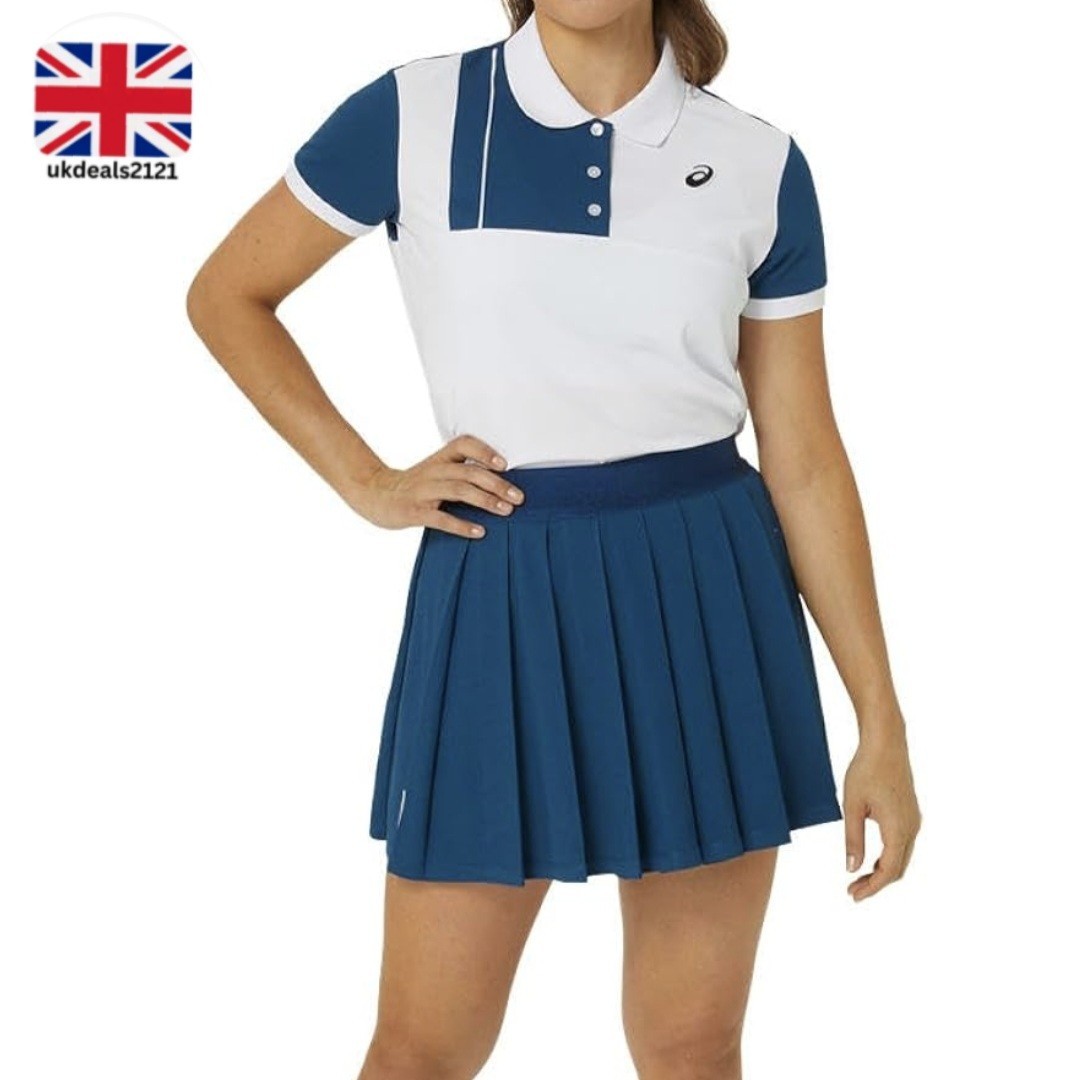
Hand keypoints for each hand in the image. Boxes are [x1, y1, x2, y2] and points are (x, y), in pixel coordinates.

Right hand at [351, 434, 524, 537]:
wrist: (374, 494)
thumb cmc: (414, 485)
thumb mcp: (436, 471)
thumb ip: (461, 471)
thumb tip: (501, 483)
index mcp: (440, 459)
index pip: (463, 444)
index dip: (484, 451)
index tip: (504, 464)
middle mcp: (433, 471)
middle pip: (469, 472)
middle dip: (497, 484)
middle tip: (519, 497)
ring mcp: (423, 491)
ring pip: (459, 491)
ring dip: (486, 501)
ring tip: (506, 511)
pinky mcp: (414, 511)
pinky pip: (441, 518)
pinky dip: (462, 525)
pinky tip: (480, 532)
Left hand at [842, 717, 920, 901]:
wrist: (886, 742)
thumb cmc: (866, 770)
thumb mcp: (852, 806)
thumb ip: (853, 839)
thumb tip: (852, 868)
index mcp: (899, 828)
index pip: (888, 871)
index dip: (872, 888)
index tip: (853, 896)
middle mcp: (912, 828)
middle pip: (898, 868)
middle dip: (876, 883)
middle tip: (852, 891)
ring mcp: (914, 820)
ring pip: (902, 857)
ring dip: (882, 871)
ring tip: (858, 879)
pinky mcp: (910, 813)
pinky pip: (903, 845)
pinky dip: (888, 857)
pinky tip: (871, 859)